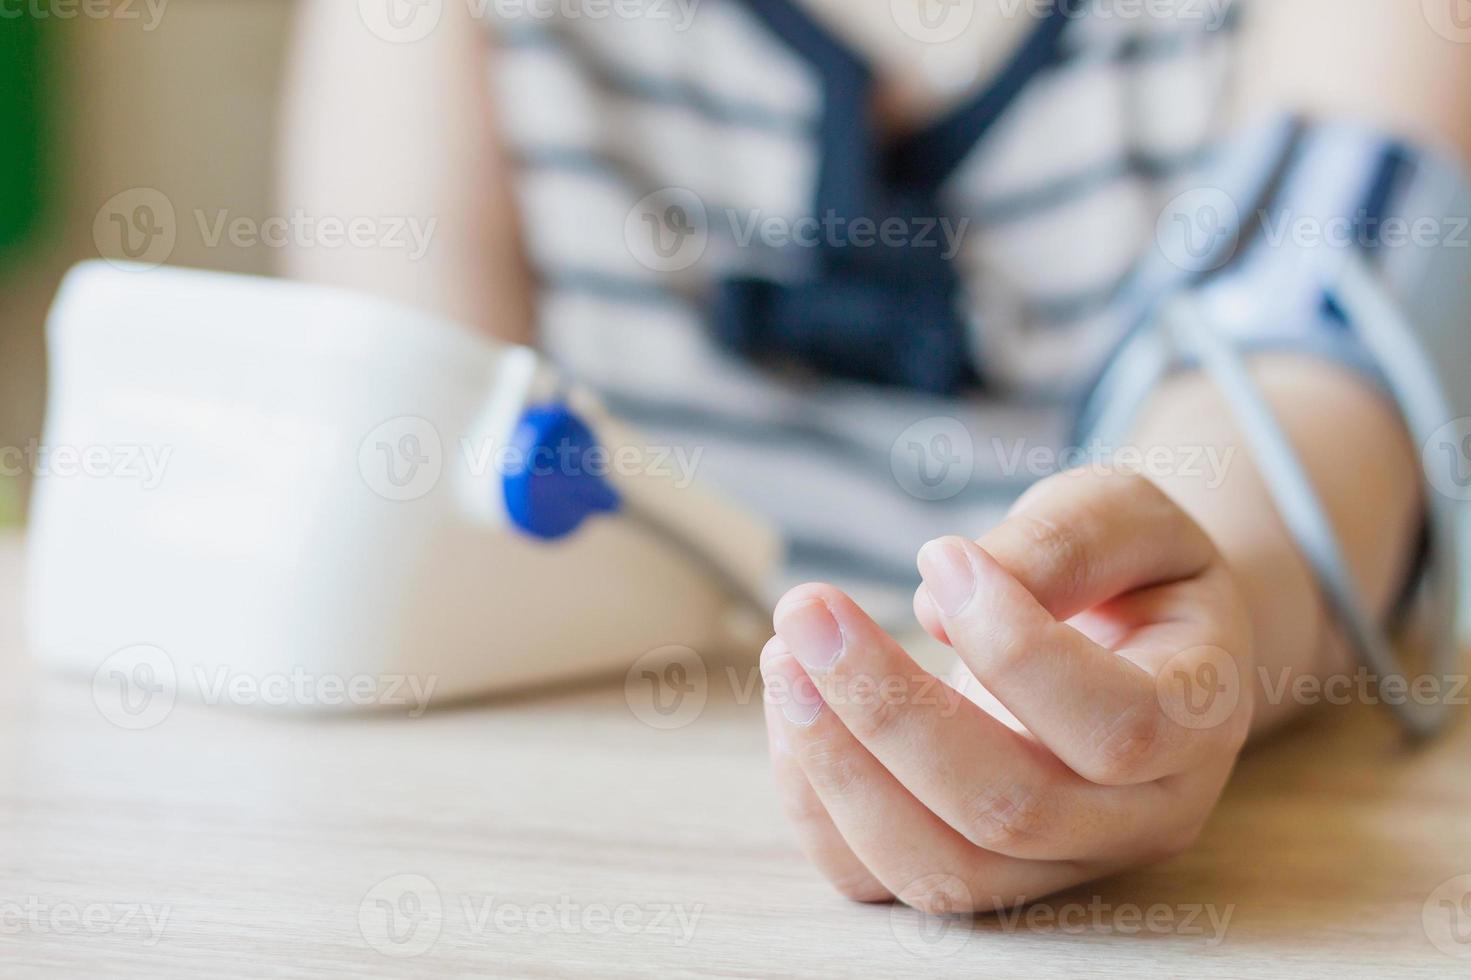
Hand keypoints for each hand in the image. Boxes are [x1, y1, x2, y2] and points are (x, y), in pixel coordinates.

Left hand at [760, 470, 1254, 911]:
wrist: (1132, 639)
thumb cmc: (1130, 569)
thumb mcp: (1126, 517)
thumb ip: (1065, 540)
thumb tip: (938, 606)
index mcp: (1198, 721)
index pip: (1116, 726)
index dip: (1014, 646)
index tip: (937, 553)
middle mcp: (1136, 818)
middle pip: (1010, 811)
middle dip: (889, 707)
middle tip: (808, 608)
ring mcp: (1053, 865)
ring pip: (941, 869)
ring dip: (839, 766)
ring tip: (783, 657)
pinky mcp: (974, 872)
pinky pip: (879, 879)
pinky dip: (816, 804)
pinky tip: (791, 709)